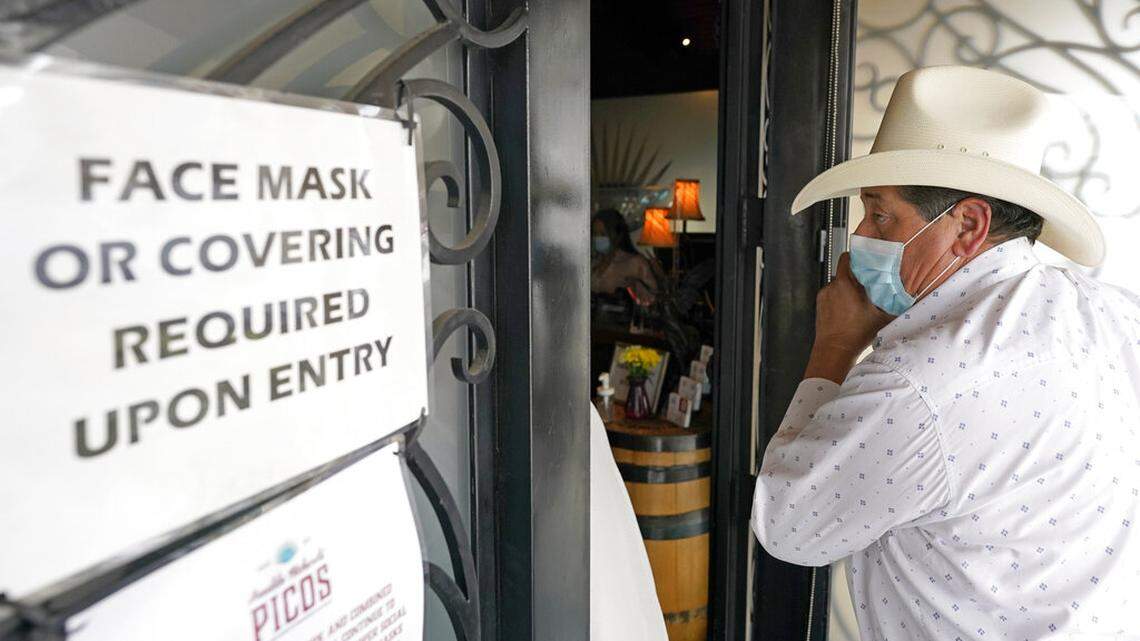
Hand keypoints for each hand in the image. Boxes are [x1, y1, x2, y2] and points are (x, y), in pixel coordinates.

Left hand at [804, 253, 893, 382]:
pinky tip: (848, 310)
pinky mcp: (820, 305)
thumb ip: (894, 302)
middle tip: (867, 285)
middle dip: (856, 277)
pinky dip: (839, 299)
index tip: (866, 260)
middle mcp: (832, 286)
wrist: (835, 350)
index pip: (847, 258)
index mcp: (845, 284)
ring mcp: (824, 296)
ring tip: (858, 301)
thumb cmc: (856, 334)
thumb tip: (910, 295)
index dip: (857, 257)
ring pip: (838, 285)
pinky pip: (831, 295)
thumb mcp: (882, 317)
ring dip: (847, 289)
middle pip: (845, 272)